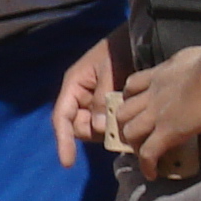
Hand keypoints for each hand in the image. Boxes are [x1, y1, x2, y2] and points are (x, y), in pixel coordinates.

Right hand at [53, 27, 130, 167]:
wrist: (137, 38)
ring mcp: (94, 101)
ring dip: (107, 131)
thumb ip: (103, 98)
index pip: (62, 118)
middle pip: (78, 127)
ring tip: (126, 125)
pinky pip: (107, 122)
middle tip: (116, 131)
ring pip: (93, 127)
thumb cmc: (118, 49)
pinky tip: (129, 123)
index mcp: (74, 85)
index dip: (63, 141)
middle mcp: (80, 96)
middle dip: (93, 133)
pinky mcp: (108, 104)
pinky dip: (116, 126)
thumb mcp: (109, 71)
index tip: (68, 163)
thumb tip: (99, 127)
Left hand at [115, 45, 200, 178]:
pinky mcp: (167, 133)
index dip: (131, 99)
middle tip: (138, 133)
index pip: (131, 87)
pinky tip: (151, 173)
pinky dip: (147, 165)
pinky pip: (149, 153)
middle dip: (126, 124)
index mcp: (156, 77)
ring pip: (130, 133)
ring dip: (134, 144)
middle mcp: (150, 96)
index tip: (138, 106)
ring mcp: (156, 115)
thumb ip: (182, 66)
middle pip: (123, 113)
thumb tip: (193, 64)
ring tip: (144, 152)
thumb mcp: (186, 58)